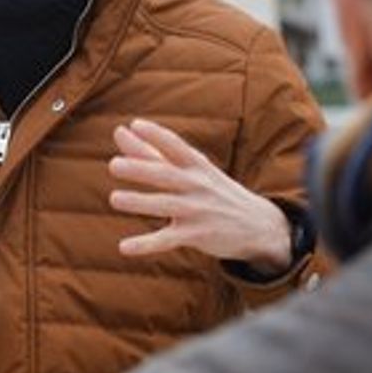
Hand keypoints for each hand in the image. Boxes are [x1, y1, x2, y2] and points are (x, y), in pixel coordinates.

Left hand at [108, 119, 290, 269]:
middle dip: (142, 169)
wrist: (258, 225)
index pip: (176, 145)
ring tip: (114, 199)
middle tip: (114, 165)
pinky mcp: (197, 235)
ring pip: (166, 205)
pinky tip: (124, 247)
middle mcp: (197, 185)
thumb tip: (120, 131)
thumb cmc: (213, 191)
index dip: (156, 135)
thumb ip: (153, 151)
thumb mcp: (191, 169)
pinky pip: (168, 239)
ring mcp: (198, 210)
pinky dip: (146, 244)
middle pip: (167, 175)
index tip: (135, 125)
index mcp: (196, 165)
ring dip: (140, 202)